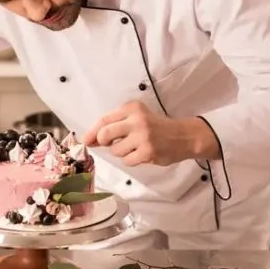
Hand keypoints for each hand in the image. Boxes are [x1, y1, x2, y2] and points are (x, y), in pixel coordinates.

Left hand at [82, 101, 218, 165]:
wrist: (183, 136)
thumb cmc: (155, 127)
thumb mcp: (136, 118)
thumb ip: (114, 126)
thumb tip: (89, 140)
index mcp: (131, 108)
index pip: (104, 120)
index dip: (92, 132)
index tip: (87, 140)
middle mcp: (137, 120)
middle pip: (105, 134)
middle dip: (103, 142)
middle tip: (111, 144)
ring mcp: (143, 136)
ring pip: (115, 150)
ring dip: (121, 152)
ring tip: (134, 147)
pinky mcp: (148, 152)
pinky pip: (127, 161)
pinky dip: (131, 160)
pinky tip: (141, 154)